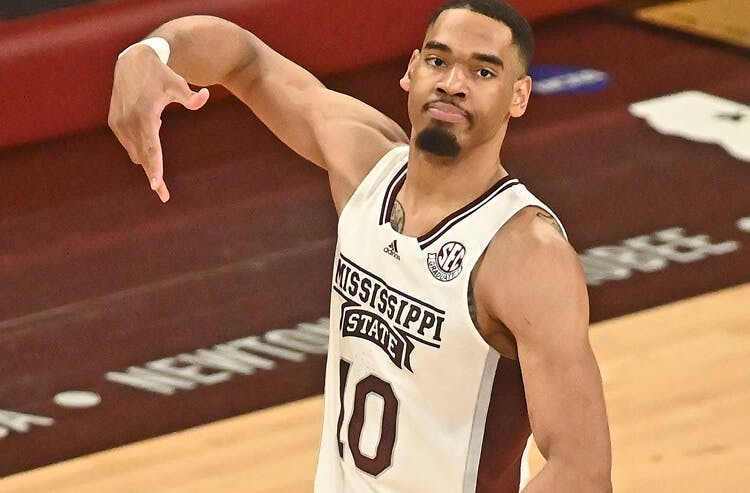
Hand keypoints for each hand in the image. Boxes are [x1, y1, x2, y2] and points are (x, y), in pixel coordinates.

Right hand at [108, 45, 209, 201]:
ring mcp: (119, 125)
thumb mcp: (177, 84)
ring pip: (136, 152)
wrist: (132, 62)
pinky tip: (150, 125)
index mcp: (144, 118)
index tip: (156, 187)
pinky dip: (142, 144)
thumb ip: (190, 97)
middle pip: (144, 158)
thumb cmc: (161, 75)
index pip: (152, 150)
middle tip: (165, 197)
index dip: (155, 169)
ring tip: (159, 141)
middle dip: (154, 176)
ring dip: (148, 158)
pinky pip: (130, 144)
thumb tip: (205, 96)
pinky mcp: (114, 123)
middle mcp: (128, 124)